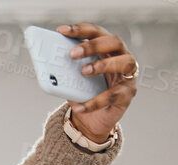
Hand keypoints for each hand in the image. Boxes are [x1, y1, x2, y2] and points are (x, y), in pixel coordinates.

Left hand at [57, 23, 136, 140]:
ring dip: (103, 65)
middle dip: (93, 46)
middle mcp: (121, 57)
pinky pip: (114, 95)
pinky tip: (80, 107)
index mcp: (106, 49)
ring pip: (125, 62)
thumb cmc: (84, 93)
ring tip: (84, 72)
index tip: (62, 31)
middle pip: (114, 42)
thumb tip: (49, 69)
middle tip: (72, 54)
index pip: (96, 32)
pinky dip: (95, 101)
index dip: (80, 30)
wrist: (91, 120)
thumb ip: (66, 72)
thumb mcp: (73, 80)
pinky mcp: (126, 94)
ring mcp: (127, 75)